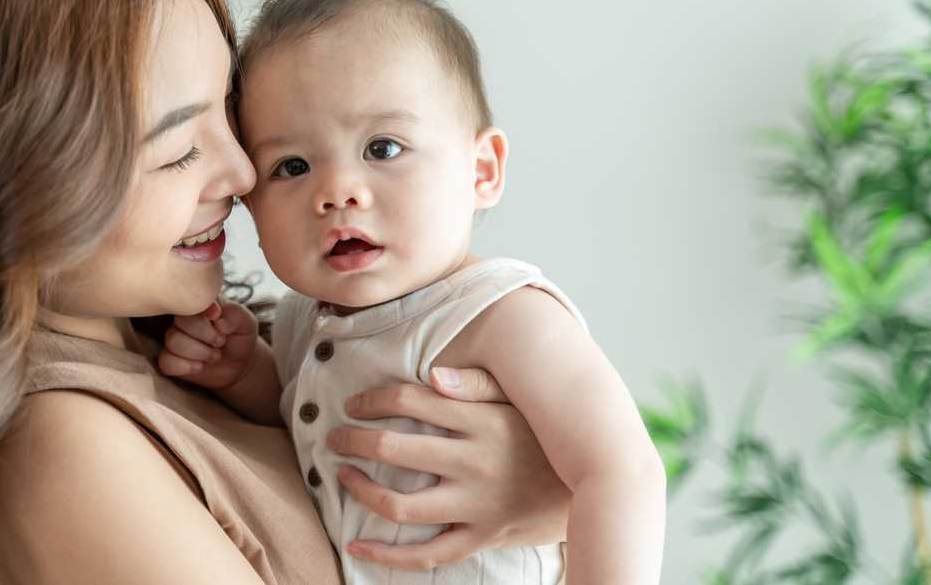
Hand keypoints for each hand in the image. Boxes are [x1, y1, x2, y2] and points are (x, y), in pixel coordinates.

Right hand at [158, 299, 258, 390]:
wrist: (239, 364)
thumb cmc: (240, 337)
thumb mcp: (246, 322)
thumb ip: (235, 315)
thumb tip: (219, 321)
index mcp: (200, 304)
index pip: (191, 301)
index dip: (203, 312)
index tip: (217, 317)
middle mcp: (184, 319)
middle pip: (180, 322)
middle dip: (205, 335)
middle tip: (220, 341)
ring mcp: (175, 338)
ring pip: (173, 341)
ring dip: (199, 352)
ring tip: (215, 355)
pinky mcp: (170, 359)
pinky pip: (165, 361)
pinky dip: (184, 366)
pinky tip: (200, 367)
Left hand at [328, 367, 570, 569]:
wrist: (597, 486)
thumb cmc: (546, 436)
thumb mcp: (520, 400)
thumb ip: (476, 384)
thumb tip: (432, 374)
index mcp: (481, 421)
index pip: (410, 401)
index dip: (373, 400)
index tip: (354, 404)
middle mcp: (473, 463)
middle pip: (395, 449)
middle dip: (354, 441)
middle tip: (334, 437)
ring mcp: (475, 505)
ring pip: (402, 505)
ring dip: (361, 490)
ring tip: (342, 476)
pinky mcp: (480, 537)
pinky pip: (428, 555)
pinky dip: (389, 556)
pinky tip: (357, 547)